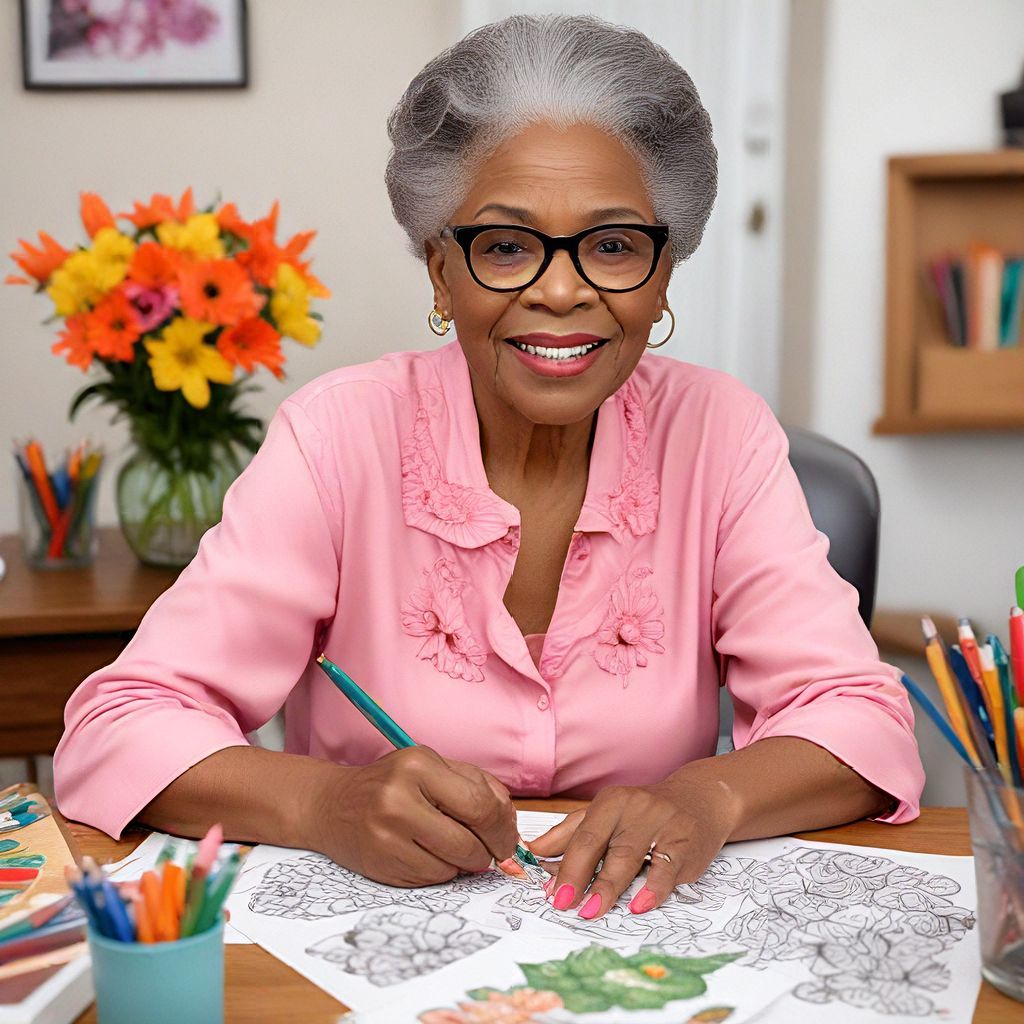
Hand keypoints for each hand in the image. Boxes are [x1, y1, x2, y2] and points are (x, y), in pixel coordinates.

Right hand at [312, 746, 517, 886]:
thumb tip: (510, 823)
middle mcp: (400, 799)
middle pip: (470, 842)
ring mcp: (387, 835)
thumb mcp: (431, 766)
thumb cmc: (391, 783)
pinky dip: (442, 870)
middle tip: (492, 851)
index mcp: (419, 765)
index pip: (481, 804)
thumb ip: (476, 785)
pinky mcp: (381, 864)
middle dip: (490, 851)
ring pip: (454, 866)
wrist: (330, 804)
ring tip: (452, 845)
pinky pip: (432, 878)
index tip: (509, 838)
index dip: (504, 828)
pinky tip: (428, 853)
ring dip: (466, 863)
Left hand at [528, 776, 739, 919]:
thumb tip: (534, 854)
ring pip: (629, 857)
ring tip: (592, 910)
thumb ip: (570, 834)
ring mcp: (660, 823)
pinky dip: (653, 888)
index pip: (582, 836)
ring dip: (609, 887)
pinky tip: (640, 905)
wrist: (700, 800)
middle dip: (580, 877)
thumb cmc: (644, 814)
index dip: (565, 866)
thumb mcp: (606, 815)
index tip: (550, 894)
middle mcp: (633, 808)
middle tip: (565, 905)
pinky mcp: (685, 841)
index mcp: (610, 802)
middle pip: (601, 845)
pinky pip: (667, 867)